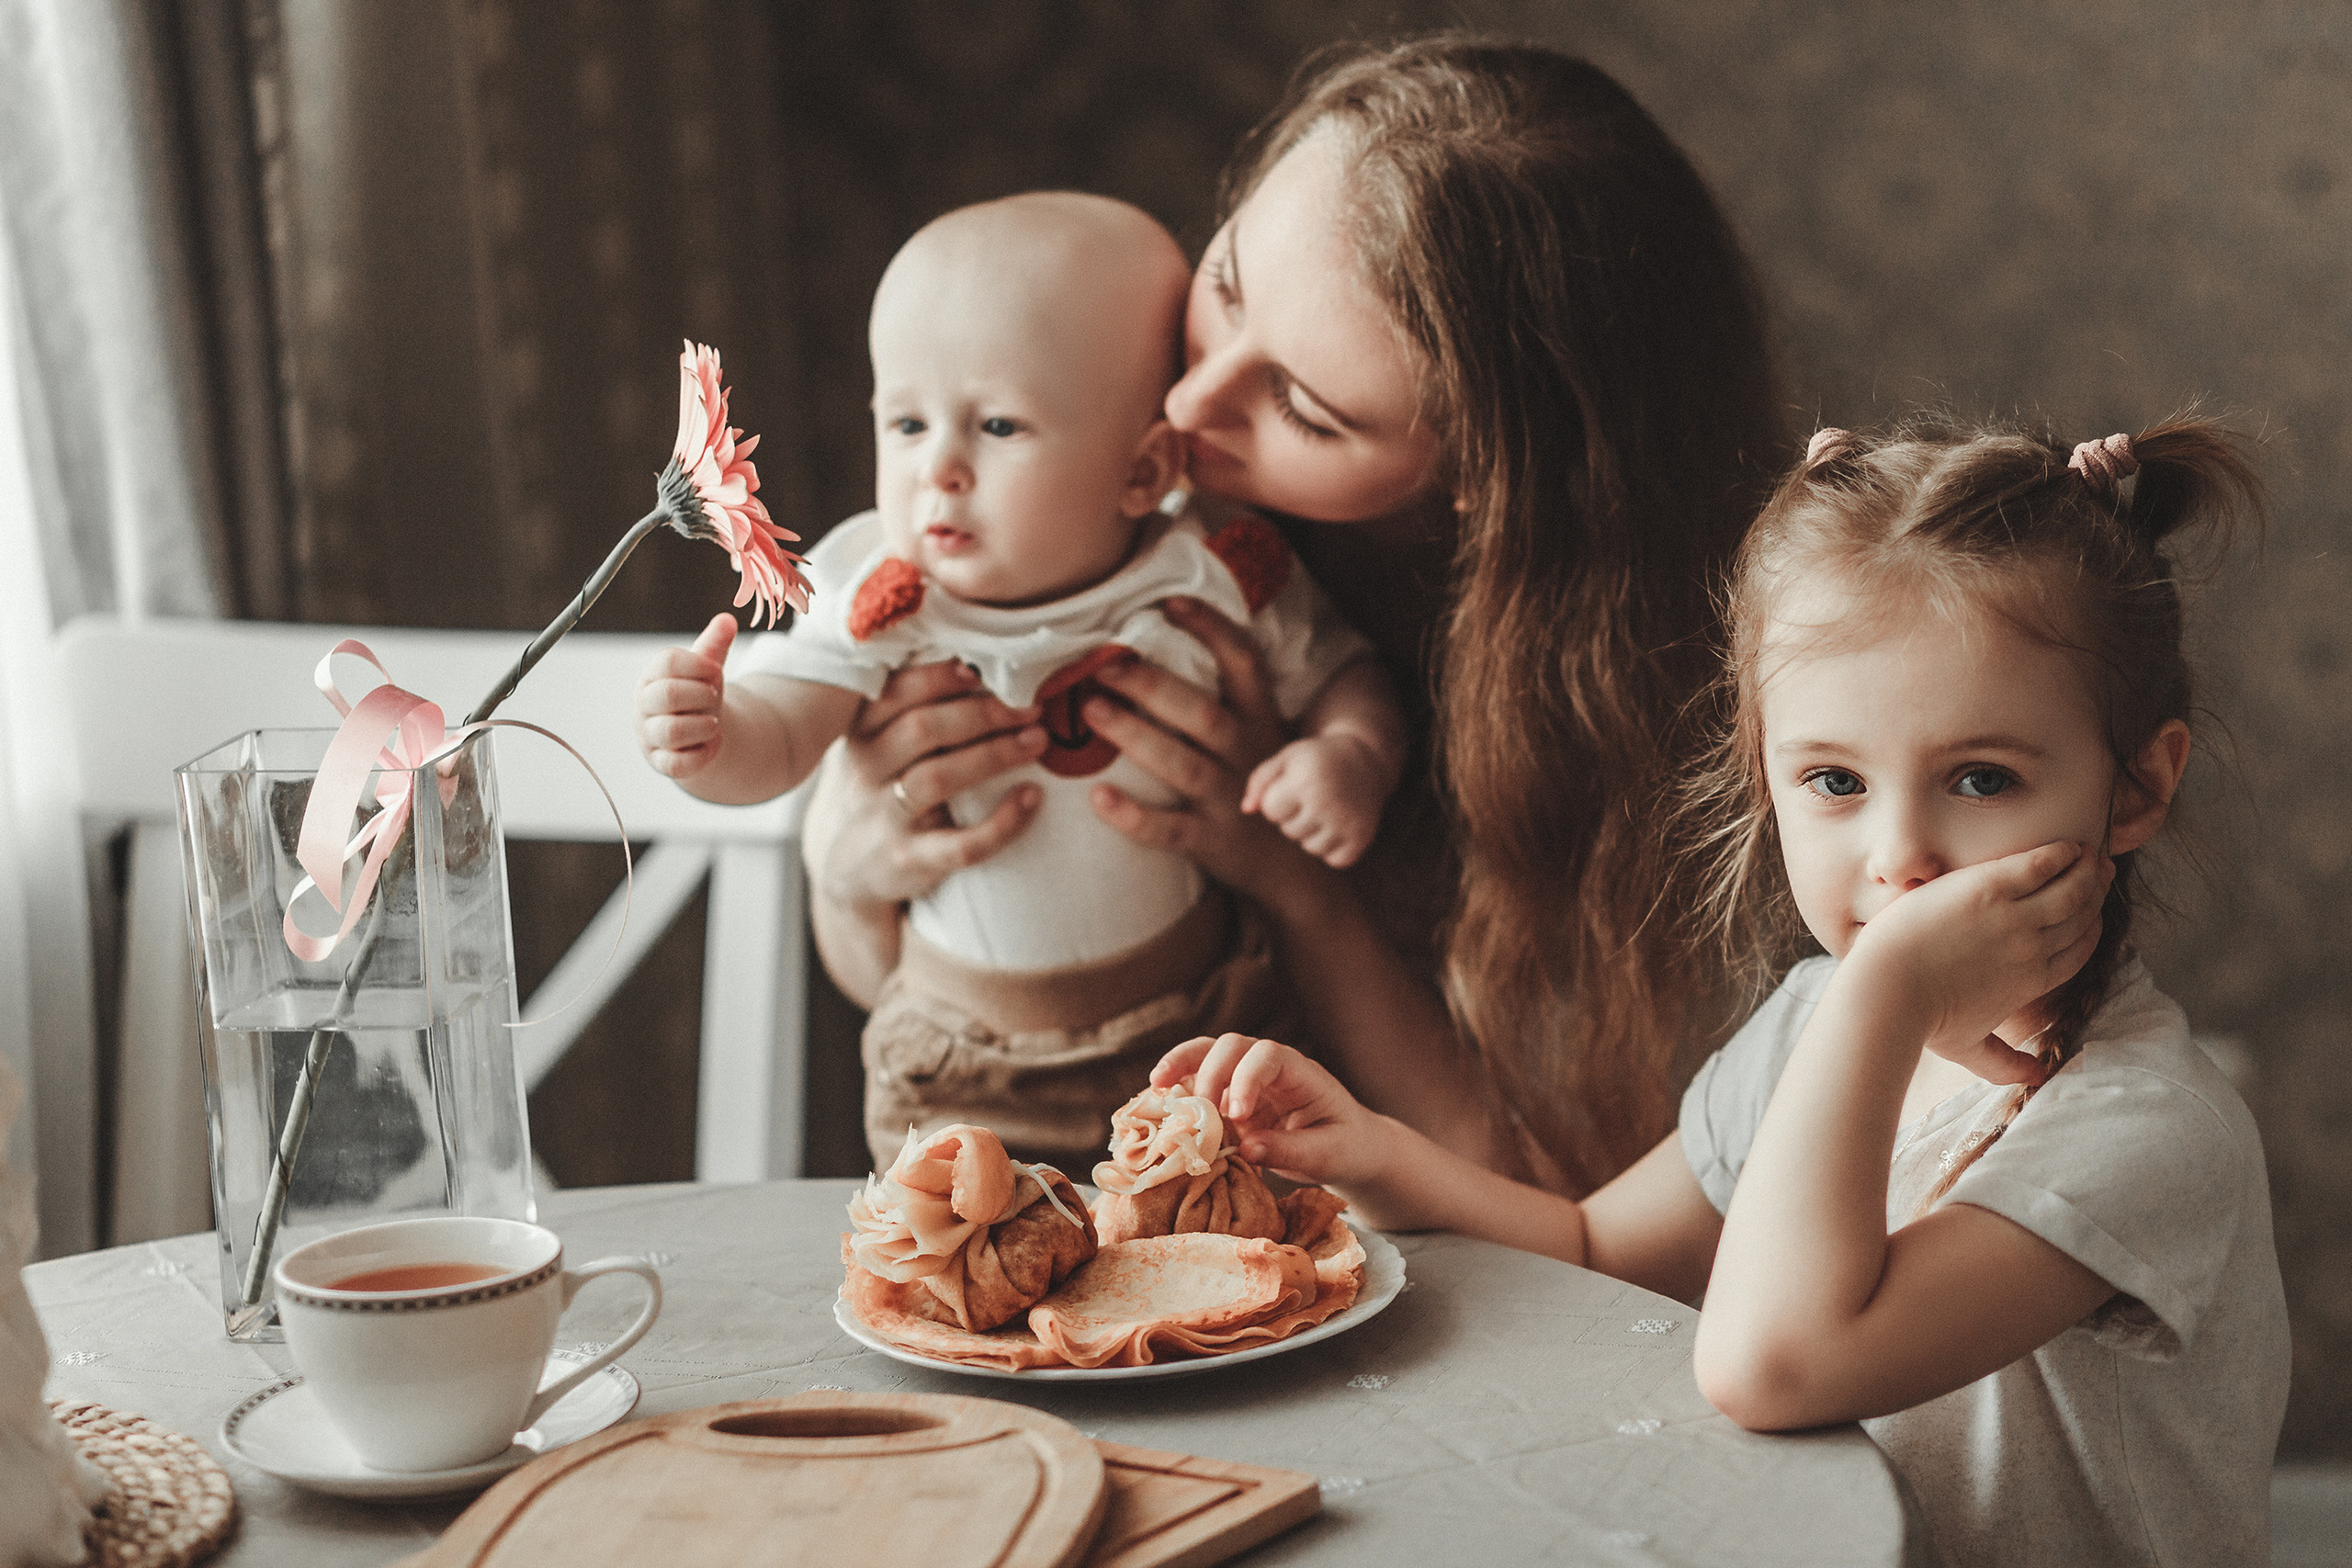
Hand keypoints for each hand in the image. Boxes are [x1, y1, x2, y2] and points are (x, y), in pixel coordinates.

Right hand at [636, 613, 735, 779]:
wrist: (698, 732)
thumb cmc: (698, 694)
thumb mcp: (707, 669)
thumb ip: (715, 645)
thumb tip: (728, 619)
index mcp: (654, 675)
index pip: (667, 661)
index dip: (697, 664)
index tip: (716, 669)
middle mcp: (646, 705)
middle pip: (667, 695)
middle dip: (700, 695)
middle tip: (714, 697)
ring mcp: (650, 735)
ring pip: (670, 731)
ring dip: (701, 726)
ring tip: (714, 723)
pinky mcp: (661, 762)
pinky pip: (677, 764)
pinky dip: (699, 756)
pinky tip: (710, 745)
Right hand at [805, 659, 1048, 911]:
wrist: (847, 870)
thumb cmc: (879, 792)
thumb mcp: (877, 749)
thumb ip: (910, 713)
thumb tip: (981, 666)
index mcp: (861, 735)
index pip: (894, 694)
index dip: (939, 678)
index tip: (981, 671)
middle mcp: (866, 773)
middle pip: (921, 730)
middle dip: (981, 713)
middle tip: (1029, 708)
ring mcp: (885, 819)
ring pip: (938, 779)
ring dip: (995, 755)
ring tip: (1038, 741)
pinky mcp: (910, 861)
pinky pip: (961, 845)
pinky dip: (1003, 822)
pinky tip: (1032, 798)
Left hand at [1083, 598, 1327, 906]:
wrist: (1297, 871)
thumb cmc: (1262, 790)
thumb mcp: (1262, 739)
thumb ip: (1228, 702)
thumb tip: (1168, 649)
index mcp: (1261, 722)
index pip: (1243, 663)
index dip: (1211, 629)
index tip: (1170, 603)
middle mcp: (1247, 756)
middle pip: (1201, 712)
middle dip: (1151, 685)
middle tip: (1103, 666)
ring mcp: (1229, 800)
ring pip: (1181, 764)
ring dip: (1134, 735)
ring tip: (1091, 711)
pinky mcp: (1211, 842)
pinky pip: (1169, 830)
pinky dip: (1132, 816)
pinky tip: (1097, 798)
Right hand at [1155, 1033, 1387, 1185]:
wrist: (1348, 1147)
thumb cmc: (1344, 1146)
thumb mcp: (1327, 1155)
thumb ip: (1290, 1151)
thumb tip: (1246, 1147)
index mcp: (1299, 1072)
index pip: (1267, 1056)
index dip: (1246, 1078)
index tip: (1238, 1115)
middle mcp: (1268, 1067)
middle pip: (1230, 1046)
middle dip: (1208, 1072)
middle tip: (1195, 1111)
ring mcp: (1245, 1079)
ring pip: (1207, 1055)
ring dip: (1180, 1066)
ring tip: (1155, 1087)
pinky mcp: (1229, 1098)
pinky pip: (1198, 1084)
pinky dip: (1177, 1091)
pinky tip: (1157, 1106)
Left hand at [1242, 733, 1388, 867]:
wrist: (1366, 759)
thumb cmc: (1317, 759)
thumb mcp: (1287, 758)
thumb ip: (1260, 780)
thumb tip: (1246, 810)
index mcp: (1305, 780)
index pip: (1270, 810)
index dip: (1278, 798)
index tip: (1294, 785)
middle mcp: (1327, 802)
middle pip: (1289, 830)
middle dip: (1296, 815)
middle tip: (1315, 795)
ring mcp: (1347, 823)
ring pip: (1311, 848)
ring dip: (1313, 832)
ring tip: (1326, 808)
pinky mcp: (1362, 838)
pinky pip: (1334, 860)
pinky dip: (1335, 847)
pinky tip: (1340, 823)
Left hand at [1846, 841, 2112, 1082]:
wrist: (1888, 992)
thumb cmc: (1922, 1020)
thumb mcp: (1969, 1049)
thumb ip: (2005, 1065)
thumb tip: (2036, 1079)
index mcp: (2032, 982)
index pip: (2078, 950)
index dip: (2091, 928)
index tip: (2094, 912)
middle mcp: (2033, 949)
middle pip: (2080, 916)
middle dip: (2096, 893)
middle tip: (2102, 872)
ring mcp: (2014, 918)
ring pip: (2071, 889)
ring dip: (2088, 870)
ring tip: (2092, 855)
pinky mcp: (1989, 888)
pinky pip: (2041, 865)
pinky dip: (2062, 854)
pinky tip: (2069, 847)